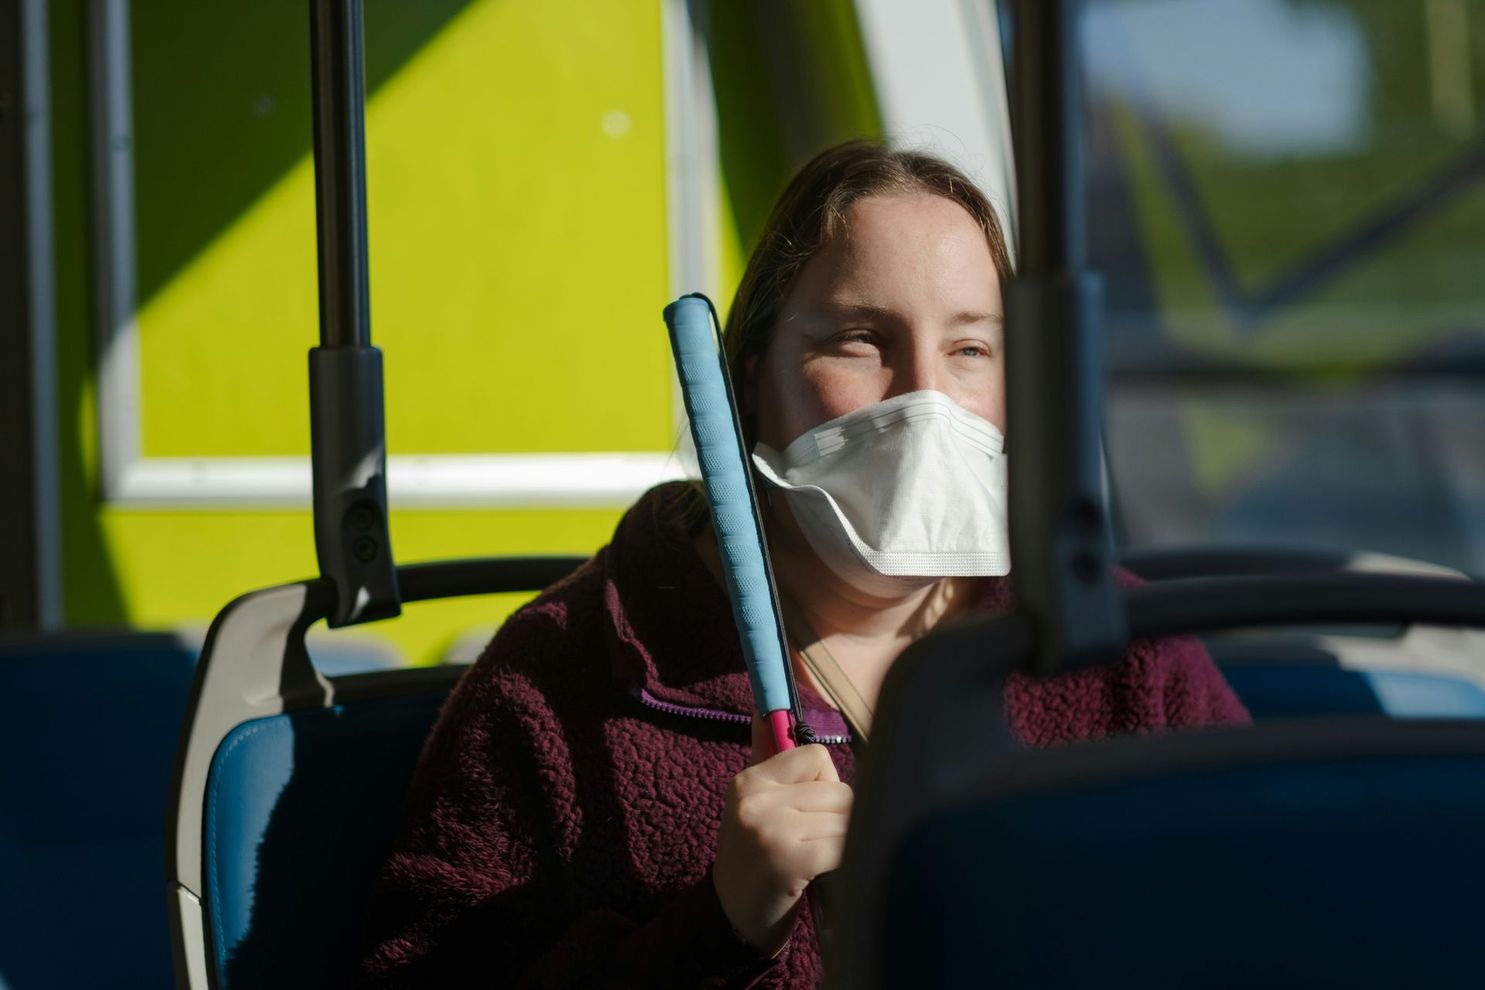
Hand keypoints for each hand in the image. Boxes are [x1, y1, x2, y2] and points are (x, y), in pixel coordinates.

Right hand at [712, 716, 852, 953]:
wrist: (732, 919)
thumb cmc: (753, 857)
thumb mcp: (752, 805)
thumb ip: (765, 756)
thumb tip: (765, 708)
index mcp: (749, 780)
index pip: (817, 756)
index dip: (823, 784)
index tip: (806, 812)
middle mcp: (757, 800)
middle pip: (838, 788)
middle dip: (838, 816)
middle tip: (813, 842)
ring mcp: (772, 829)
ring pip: (846, 816)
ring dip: (843, 840)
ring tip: (818, 858)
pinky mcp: (791, 860)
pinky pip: (844, 845)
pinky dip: (845, 861)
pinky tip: (825, 874)